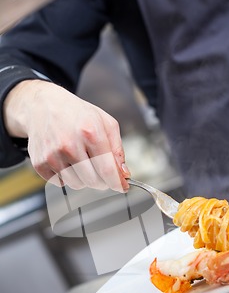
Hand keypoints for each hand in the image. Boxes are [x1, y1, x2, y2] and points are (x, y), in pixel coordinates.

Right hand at [3, 80, 129, 190]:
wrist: (42, 105)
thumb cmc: (76, 114)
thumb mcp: (105, 123)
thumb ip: (117, 150)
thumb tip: (123, 174)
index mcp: (90, 132)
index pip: (108, 170)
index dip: (117, 183)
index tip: (122, 187)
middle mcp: (69, 145)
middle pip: (94, 181)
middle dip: (102, 179)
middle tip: (99, 168)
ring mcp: (52, 155)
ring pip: (78, 185)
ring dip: (83, 178)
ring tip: (80, 159)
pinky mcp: (40, 163)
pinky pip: (60, 183)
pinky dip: (66, 176)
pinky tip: (65, 160)